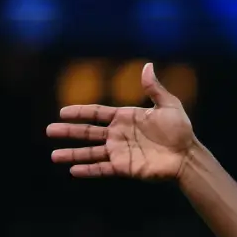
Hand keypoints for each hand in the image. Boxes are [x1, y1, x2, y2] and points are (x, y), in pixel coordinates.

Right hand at [47, 62, 196, 179]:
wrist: (188, 156)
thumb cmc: (181, 131)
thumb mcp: (169, 106)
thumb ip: (154, 88)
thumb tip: (147, 66)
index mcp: (126, 118)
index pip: (97, 113)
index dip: (80, 112)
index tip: (62, 112)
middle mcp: (119, 135)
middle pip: (88, 132)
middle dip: (68, 132)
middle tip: (49, 130)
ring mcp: (120, 152)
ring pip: (91, 152)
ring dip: (72, 154)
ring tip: (54, 156)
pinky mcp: (125, 167)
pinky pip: (102, 169)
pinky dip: (88, 170)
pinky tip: (73, 170)